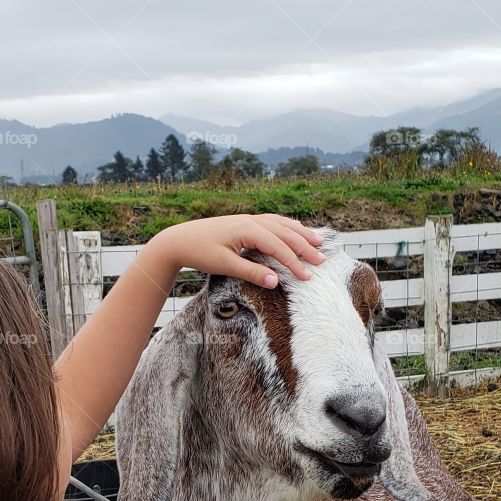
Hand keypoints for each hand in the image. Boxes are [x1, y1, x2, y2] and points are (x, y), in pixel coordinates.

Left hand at [148, 214, 326, 288]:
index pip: (278, 247)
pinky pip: (272, 221)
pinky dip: (287, 225)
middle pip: (285, 232)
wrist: (178, 239)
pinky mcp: (244, 222)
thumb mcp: (224, 265)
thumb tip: (275, 281)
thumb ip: (251, 272)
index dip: (294, 262)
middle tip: (322, 260)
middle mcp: (251, 221)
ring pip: (281, 224)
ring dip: (300, 232)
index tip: (307, 277)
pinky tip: (295, 227)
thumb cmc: (199, 252)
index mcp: (247, 230)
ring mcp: (248, 219)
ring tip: (318, 241)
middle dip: (305, 246)